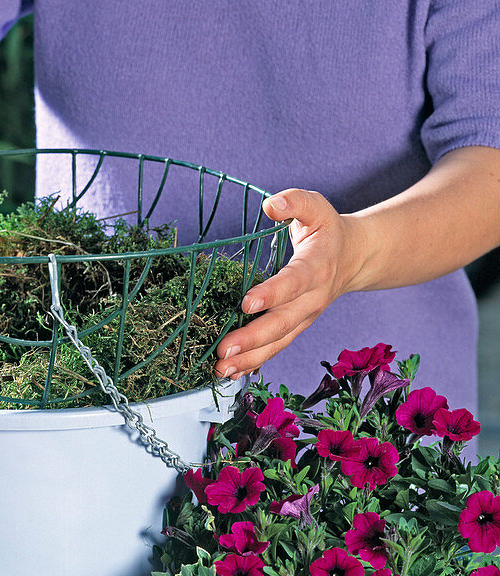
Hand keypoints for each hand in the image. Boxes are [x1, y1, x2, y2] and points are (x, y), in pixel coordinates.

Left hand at [214, 189, 363, 379]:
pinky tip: (231, 374)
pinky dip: (253, 363)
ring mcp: (304, 317)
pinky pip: (275, 349)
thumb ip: (295, 202)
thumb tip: (271, 205)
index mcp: (317, 267)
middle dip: (253, 338)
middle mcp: (312, 299)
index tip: (246, 302)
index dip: (272, 293)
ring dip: (249, 358)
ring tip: (220, 369)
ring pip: (278, 342)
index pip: (294, 282)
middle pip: (283, 323)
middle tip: (224, 348)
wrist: (354, 258)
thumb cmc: (326, 230)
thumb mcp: (316, 207)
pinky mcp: (295, 328)